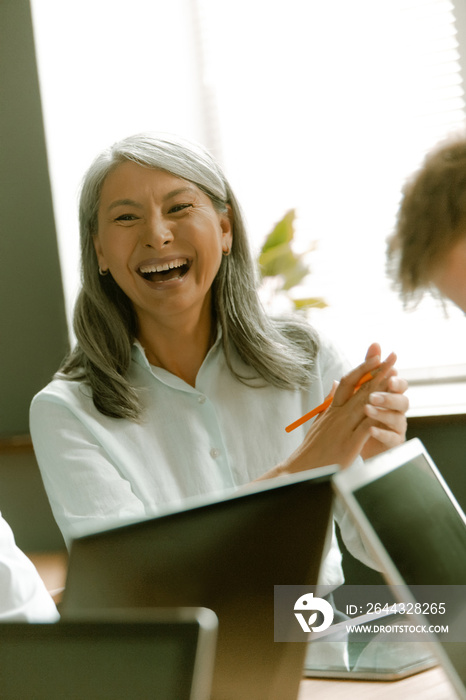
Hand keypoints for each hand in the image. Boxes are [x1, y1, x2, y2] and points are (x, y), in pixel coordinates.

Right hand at [278, 349, 399, 473]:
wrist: (302, 468)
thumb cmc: (313, 447)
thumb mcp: (319, 419)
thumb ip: (329, 401)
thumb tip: (333, 382)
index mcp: (332, 409)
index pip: (348, 382)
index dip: (364, 367)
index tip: (376, 356)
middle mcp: (338, 415)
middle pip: (361, 388)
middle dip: (379, 371)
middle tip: (392, 357)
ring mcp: (343, 429)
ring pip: (365, 404)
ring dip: (382, 389)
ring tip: (396, 376)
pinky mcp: (348, 445)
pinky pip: (364, 428)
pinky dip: (374, 418)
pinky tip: (385, 409)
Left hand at [360, 343, 408, 458]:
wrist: (352, 445)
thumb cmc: (361, 414)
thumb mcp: (360, 391)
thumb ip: (369, 367)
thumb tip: (375, 344)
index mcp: (390, 395)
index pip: (397, 383)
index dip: (394, 377)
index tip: (389, 370)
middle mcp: (396, 409)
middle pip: (402, 400)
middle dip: (390, 395)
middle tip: (374, 394)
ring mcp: (396, 426)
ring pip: (397, 418)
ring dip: (383, 412)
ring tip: (367, 409)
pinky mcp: (393, 443)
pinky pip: (391, 438)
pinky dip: (382, 433)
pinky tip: (371, 430)